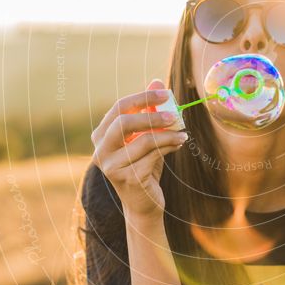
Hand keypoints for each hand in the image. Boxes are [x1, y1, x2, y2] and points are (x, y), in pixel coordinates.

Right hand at [90, 78, 187, 220]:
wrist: (144, 203)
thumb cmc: (144, 165)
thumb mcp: (145, 136)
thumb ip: (148, 111)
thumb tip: (157, 81)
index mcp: (101, 136)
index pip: (118, 108)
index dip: (142, 98)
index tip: (165, 93)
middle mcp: (101, 151)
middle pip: (124, 123)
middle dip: (152, 115)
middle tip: (175, 114)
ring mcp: (112, 167)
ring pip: (145, 140)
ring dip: (169, 133)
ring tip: (183, 133)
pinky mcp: (129, 178)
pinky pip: (154, 155)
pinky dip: (171, 145)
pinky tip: (180, 143)